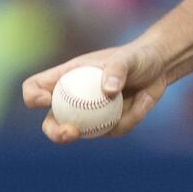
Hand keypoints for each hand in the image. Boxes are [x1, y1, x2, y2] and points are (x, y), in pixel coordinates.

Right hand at [22, 41, 167, 143]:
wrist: (158, 67)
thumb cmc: (137, 57)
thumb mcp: (128, 58)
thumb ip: (117, 70)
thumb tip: (107, 91)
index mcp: (66, 78)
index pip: (35, 88)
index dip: (33, 97)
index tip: (47, 101)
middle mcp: (73, 99)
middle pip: (50, 122)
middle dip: (55, 133)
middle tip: (71, 133)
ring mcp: (88, 115)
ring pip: (82, 134)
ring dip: (109, 126)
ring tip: (140, 99)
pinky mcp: (107, 125)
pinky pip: (113, 131)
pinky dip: (133, 117)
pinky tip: (145, 98)